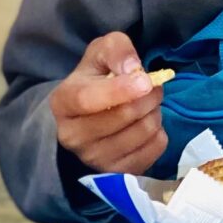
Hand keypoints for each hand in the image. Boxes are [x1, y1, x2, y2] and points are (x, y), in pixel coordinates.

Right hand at [50, 32, 166, 176]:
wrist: (90, 116)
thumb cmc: (95, 80)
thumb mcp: (101, 53)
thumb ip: (116, 50)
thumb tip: (132, 69)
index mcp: (63, 102)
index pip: (88, 100)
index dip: (120, 90)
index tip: (146, 81)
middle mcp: (72, 136)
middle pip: (122, 117)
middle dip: (148, 96)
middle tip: (153, 87)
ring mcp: (93, 158)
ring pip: (142, 133)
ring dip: (155, 113)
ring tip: (149, 105)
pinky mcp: (116, 172)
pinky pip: (154, 150)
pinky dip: (159, 133)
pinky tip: (147, 124)